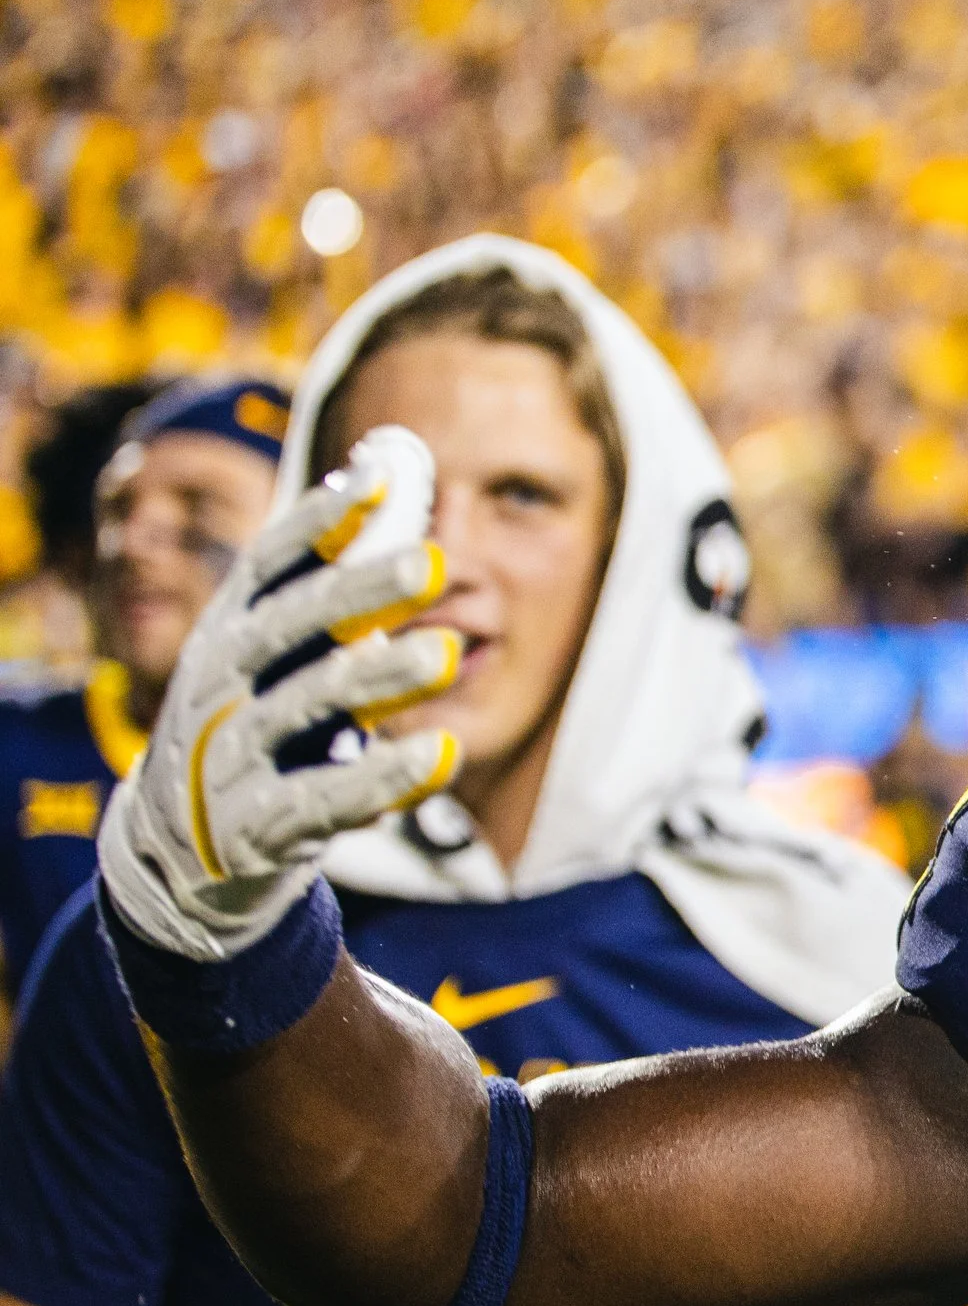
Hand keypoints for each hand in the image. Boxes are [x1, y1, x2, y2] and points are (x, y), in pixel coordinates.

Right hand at [99, 427, 464, 960]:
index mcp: (232, 623)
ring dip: (379, 678)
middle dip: (361, 590)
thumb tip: (390, 463)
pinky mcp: (259, 822)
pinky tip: (441, 756)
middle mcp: (223, 678)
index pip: (271, 561)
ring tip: (447, 656)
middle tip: (433, 563)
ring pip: (308, 705)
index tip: (377, 478)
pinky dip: (383, 777)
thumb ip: (338, 568)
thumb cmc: (259, 713)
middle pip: (294, 624)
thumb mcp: (283, 644)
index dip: (318, 521)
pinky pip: (325, 797)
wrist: (182, 842)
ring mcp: (231, 751)